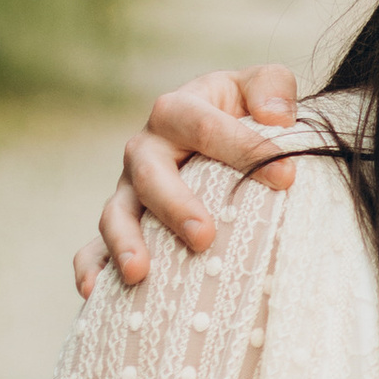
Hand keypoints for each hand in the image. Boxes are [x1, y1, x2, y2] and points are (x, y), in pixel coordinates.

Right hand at [76, 65, 301, 298]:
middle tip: (204, 236)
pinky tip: (93, 293)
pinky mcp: (122, 224)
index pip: (206, 127)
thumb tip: (277, 120)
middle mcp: (146, 149)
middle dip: (174, 206)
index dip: (246, 150)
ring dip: (125, 242)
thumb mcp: (261, 86)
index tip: (288, 178)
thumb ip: (272, 88)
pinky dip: (90, 268)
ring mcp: (128, 190)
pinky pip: (93, 248)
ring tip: (139, 273)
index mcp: (178, 111)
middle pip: (150, 174)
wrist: (217, 134)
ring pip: (116, 213)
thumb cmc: (244, 112)